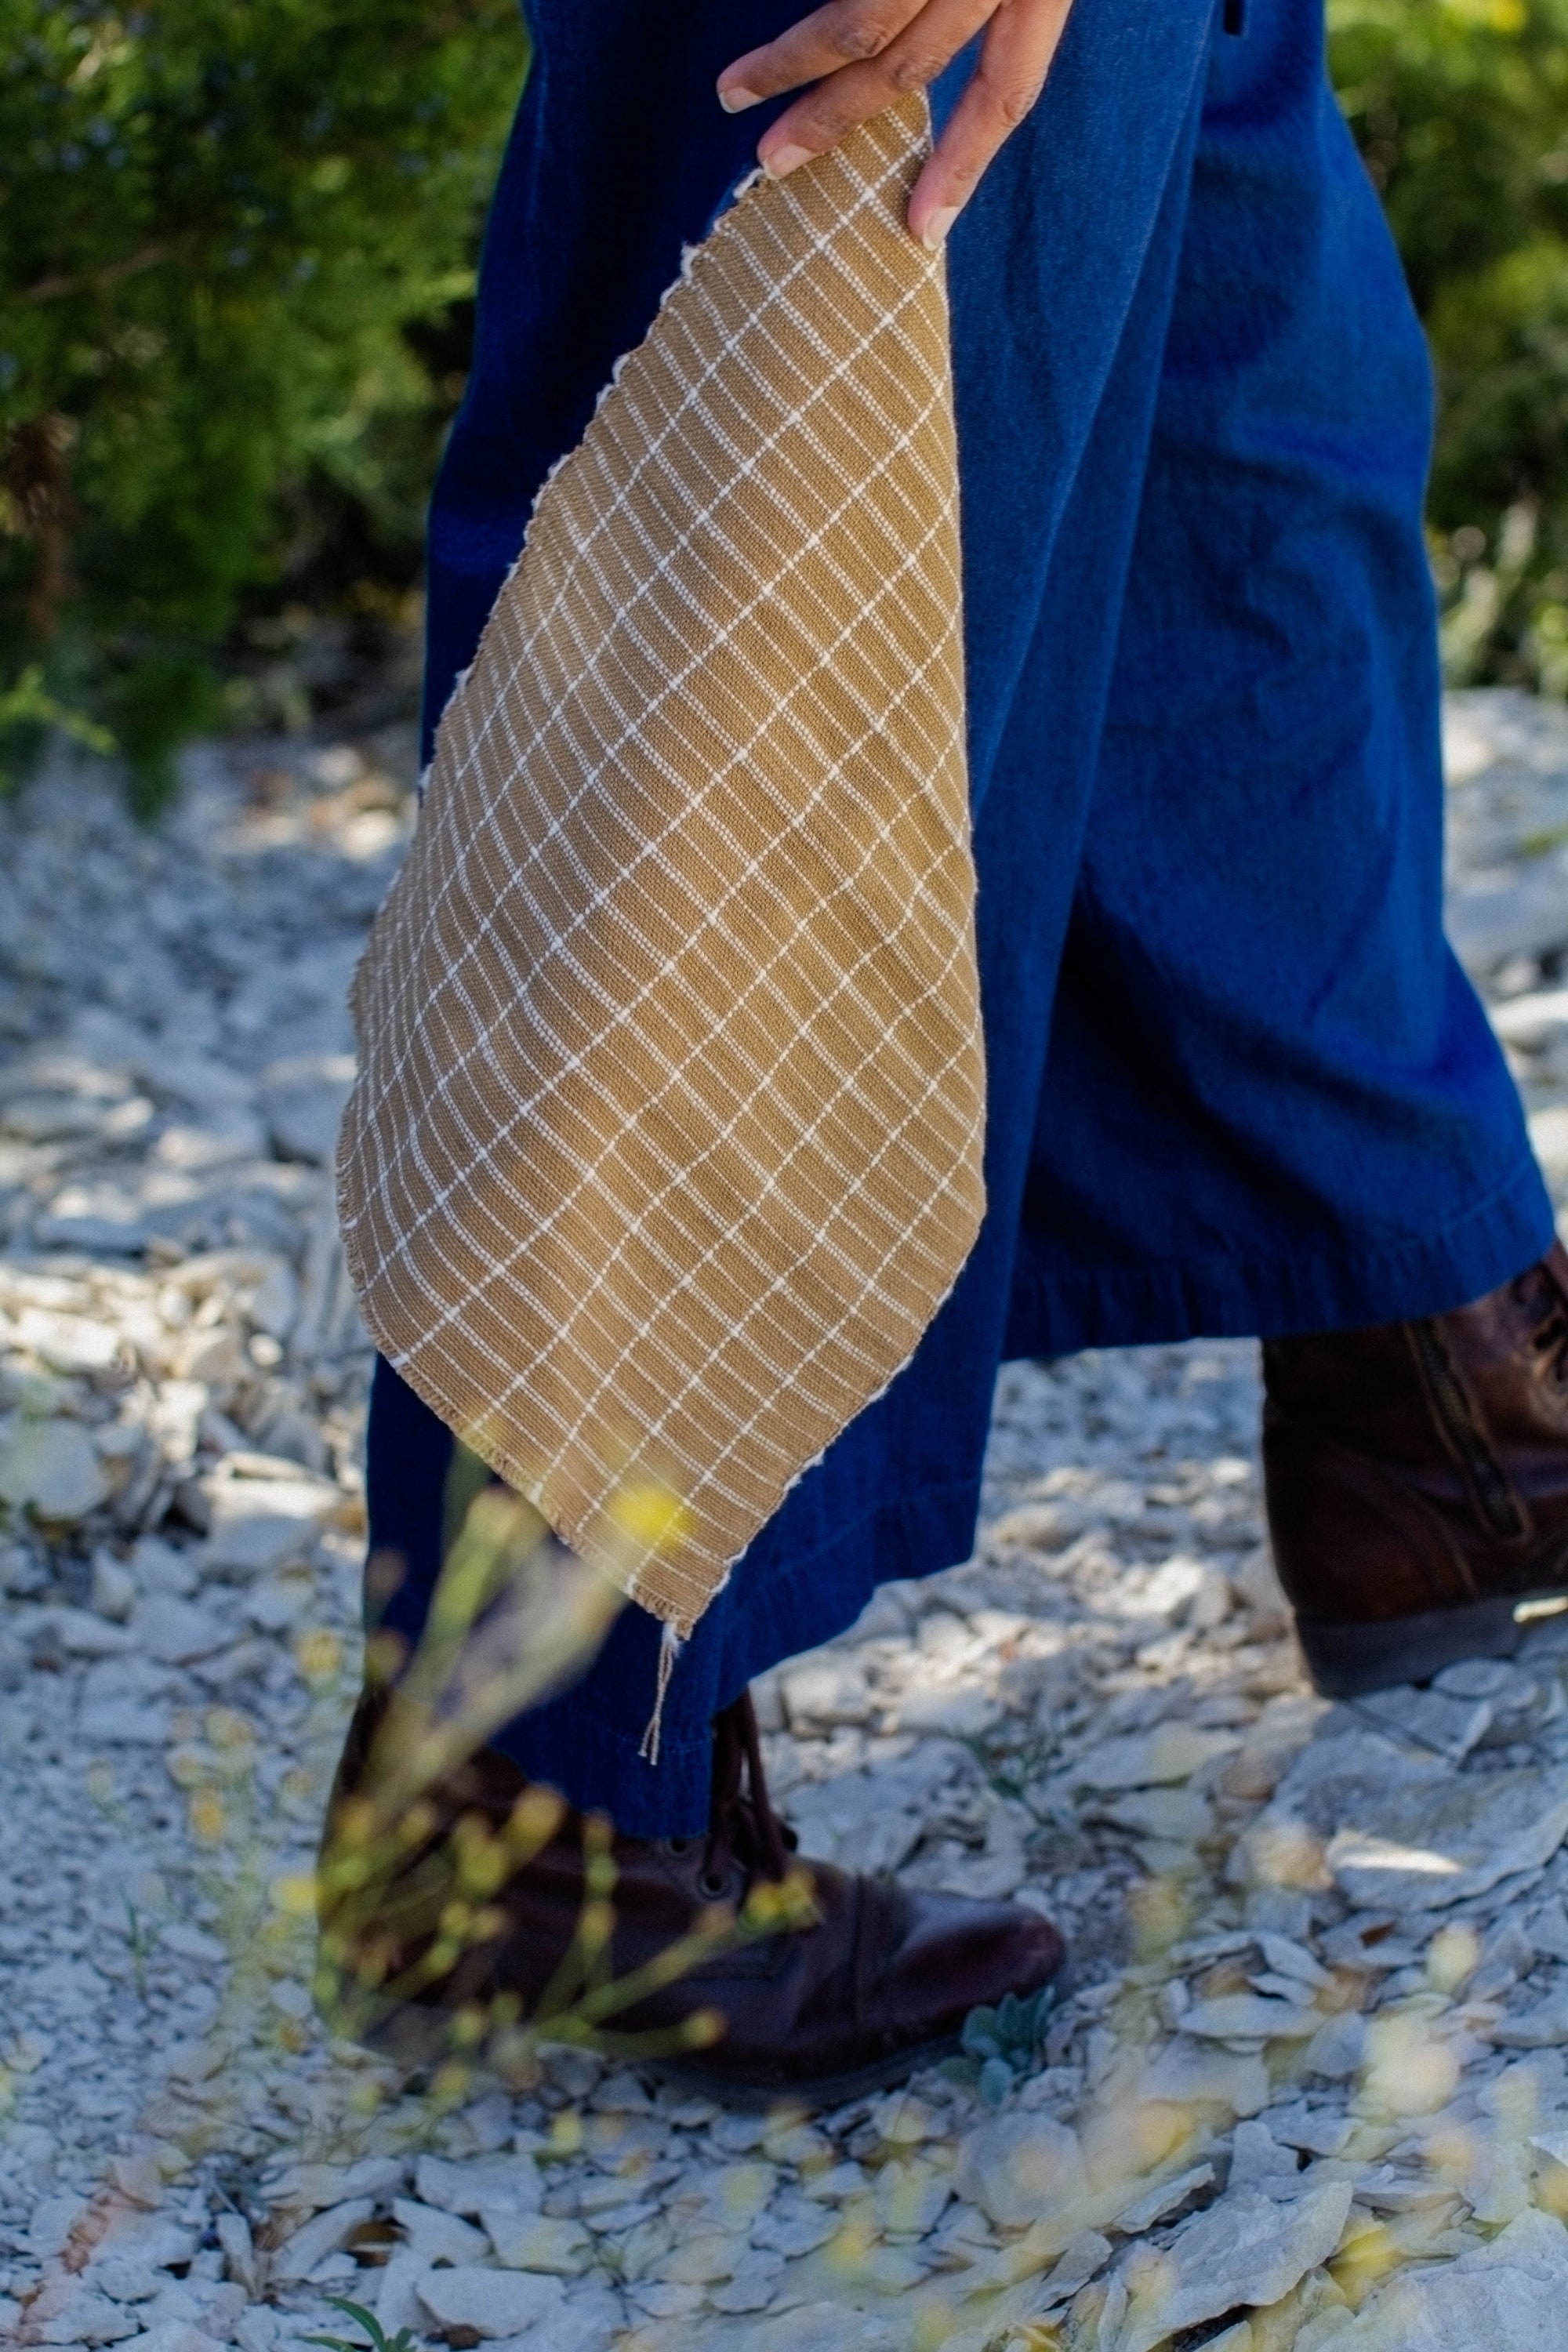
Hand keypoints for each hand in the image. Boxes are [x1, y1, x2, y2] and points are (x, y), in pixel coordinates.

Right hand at [718, 0, 1074, 248]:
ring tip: (734, 92)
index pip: (1006, 91)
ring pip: (860, 20)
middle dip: (831, 118)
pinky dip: (808, 15)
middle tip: (771, 161)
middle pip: (907, 64)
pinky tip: (775, 49)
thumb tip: (899, 63)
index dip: (964, 163)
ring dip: (788, 64)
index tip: (922, 234)